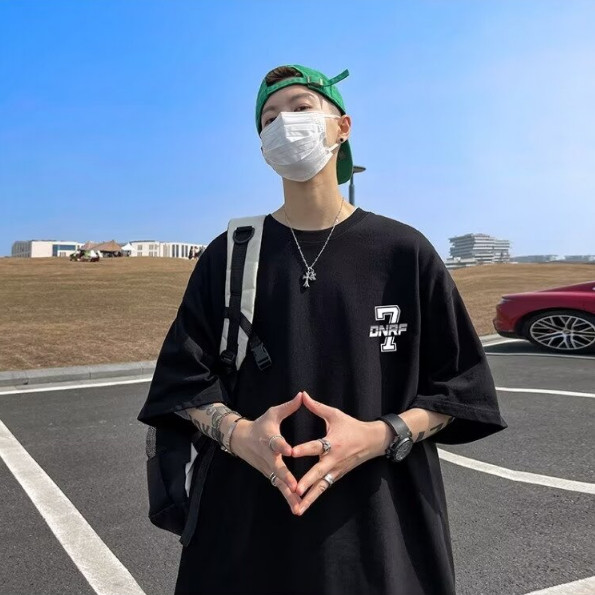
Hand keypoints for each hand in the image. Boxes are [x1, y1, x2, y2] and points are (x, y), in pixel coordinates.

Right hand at [230, 392, 303, 514]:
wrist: (241, 439)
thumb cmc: (261, 424)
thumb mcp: (273, 413)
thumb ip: (289, 407)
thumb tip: (302, 395)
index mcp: (269, 438)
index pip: (276, 442)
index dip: (282, 446)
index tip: (289, 450)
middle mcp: (268, 456)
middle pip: (277, 468)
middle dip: (286, 477)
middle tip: (294, 486)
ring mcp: (267, 468)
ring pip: (278, 483)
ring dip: (288, 494)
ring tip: (298, 506)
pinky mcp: (269, 475)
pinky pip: (279, 487)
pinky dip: (287, 498)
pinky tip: (297, 508)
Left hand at [290, 390, 379, 515]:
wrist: (372, 441)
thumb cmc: (351, 426)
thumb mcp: (335, 414)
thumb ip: (317, 407)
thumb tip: (302, 395)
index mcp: (333, 442)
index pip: (316, 446)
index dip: (304, 449)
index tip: (291, 452)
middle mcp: (333, 459)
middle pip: (318, 472)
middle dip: (306, 482)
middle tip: (295, 490)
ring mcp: (336, 470)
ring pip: (321, 486)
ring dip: (309, 498)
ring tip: (297, 509)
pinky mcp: (336, 476)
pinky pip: (324, 488)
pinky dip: (314, 497)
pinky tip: (303, 506)